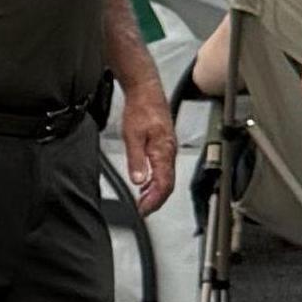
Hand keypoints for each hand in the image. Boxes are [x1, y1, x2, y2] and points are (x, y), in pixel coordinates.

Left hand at [118, 93, 179, 214]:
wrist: (146, 91)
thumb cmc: (141, 109)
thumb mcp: (132, 136)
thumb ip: (136, 160)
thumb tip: (138, 180)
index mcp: (164, 152)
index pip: (164, 184)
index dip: (155, 201)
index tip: (144, 210)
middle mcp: (169, 152)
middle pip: (167, 184)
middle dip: (155, 200)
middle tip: (142, 210)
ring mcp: (168, 149)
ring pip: (166, 177)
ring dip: (155, 191)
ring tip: (142, 200)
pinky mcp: (165, 145)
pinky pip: (164, 168)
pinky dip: (156, 180)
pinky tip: (145, 182)